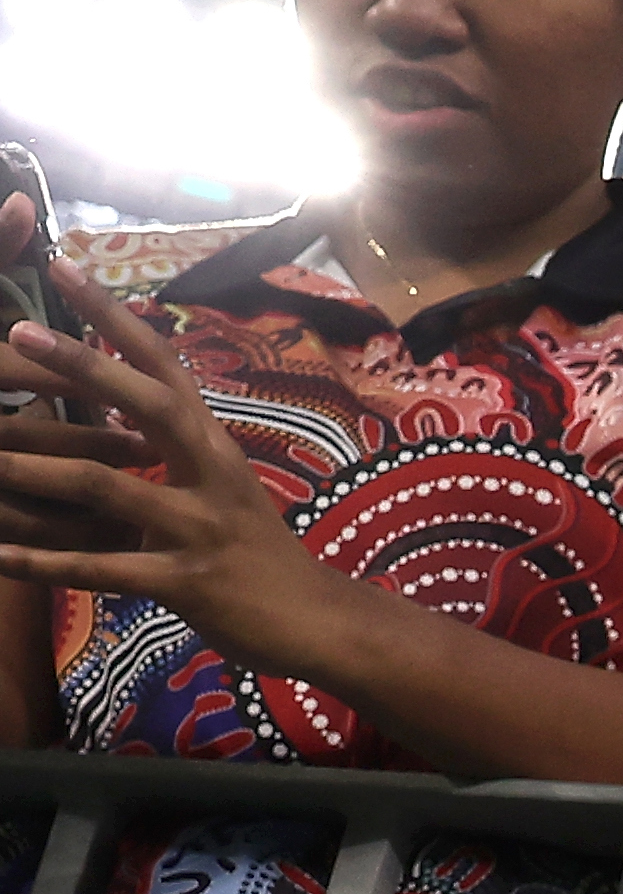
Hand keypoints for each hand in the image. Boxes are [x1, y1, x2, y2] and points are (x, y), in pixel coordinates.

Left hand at [0, 255, 346, 661]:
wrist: (321, 625)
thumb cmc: (262, 557)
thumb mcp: (224, 491)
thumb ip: (174, 455)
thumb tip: (115, 419)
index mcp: (215, 446)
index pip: (165, 366)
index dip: (116, 318)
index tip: (65, 268)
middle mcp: (213, 475)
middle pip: (148, 405)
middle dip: (82, 365)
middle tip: (18, 332)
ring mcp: (201, 529)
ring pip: (108, 487)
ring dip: (36, 472)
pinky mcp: (187, 582)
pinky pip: (103, 571)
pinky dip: (44, 565)